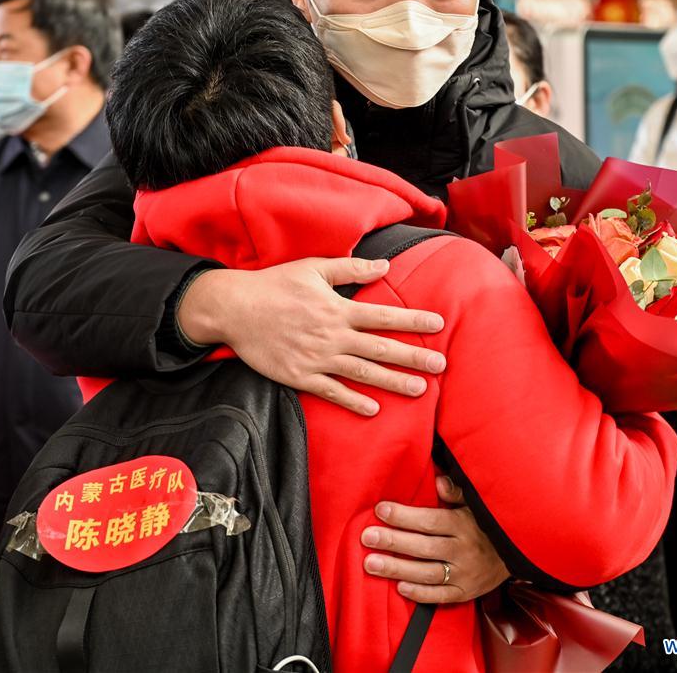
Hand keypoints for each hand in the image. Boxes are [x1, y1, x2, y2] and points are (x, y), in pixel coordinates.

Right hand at [176, 258, 445, 415]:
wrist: (235, 309)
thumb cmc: (275, 284)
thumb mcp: (313, 268)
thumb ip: (350, 269)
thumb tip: (384, 266)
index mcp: (338, 308)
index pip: (384, 315)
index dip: (413, 320)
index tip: (439, 324)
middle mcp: (332, 335)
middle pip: (381, 348)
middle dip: (414, 357)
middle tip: (442, 365)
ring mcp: (317, 358)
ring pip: (362, 373)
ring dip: (393, 382)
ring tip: (420, 390)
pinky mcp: (299, 376)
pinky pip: (331, 391)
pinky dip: (353, 401)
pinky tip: (373, 409)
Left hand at [361, 476, 509, 602]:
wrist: (518, 553)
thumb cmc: (488, 522)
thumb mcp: (477, 502)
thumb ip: (458, 491)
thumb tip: (439, 482)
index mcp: (464, 525)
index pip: (430, 521)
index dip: (404, 516)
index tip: (380, 510)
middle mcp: (463, 551)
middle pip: (423, 547)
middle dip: (393, 542)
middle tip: (367, 537)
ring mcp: (464, 574)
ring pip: (426, 573)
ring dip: (397, 569)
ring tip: (370, 564)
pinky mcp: (465, 593)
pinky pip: (439, 596)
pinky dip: (419, 593)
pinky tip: (398, 587)